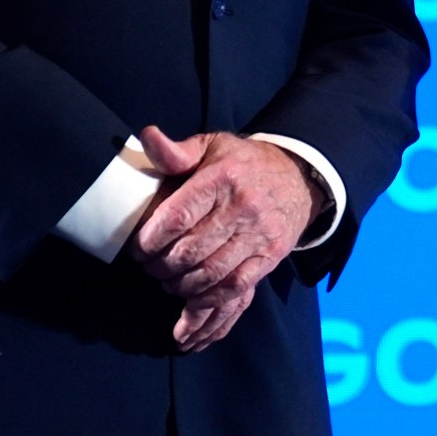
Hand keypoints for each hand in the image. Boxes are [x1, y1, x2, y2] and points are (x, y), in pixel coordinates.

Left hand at [130, 127, 317, 353]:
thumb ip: (176, 151)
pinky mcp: (270, 256)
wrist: (298, 177)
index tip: (138, 248)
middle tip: (150, 268)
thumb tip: (148, 136)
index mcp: (222, 178)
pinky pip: (236, 287)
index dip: (150, 240)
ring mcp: (259, 235)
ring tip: (168, 282)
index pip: (177, 217)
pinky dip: (209, 300)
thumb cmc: (243, 164)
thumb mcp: (211, 147)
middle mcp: (243, 207)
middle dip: (161, 267)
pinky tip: (192, 299)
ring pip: (210, 274)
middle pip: (190, 251)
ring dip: (181, 285)